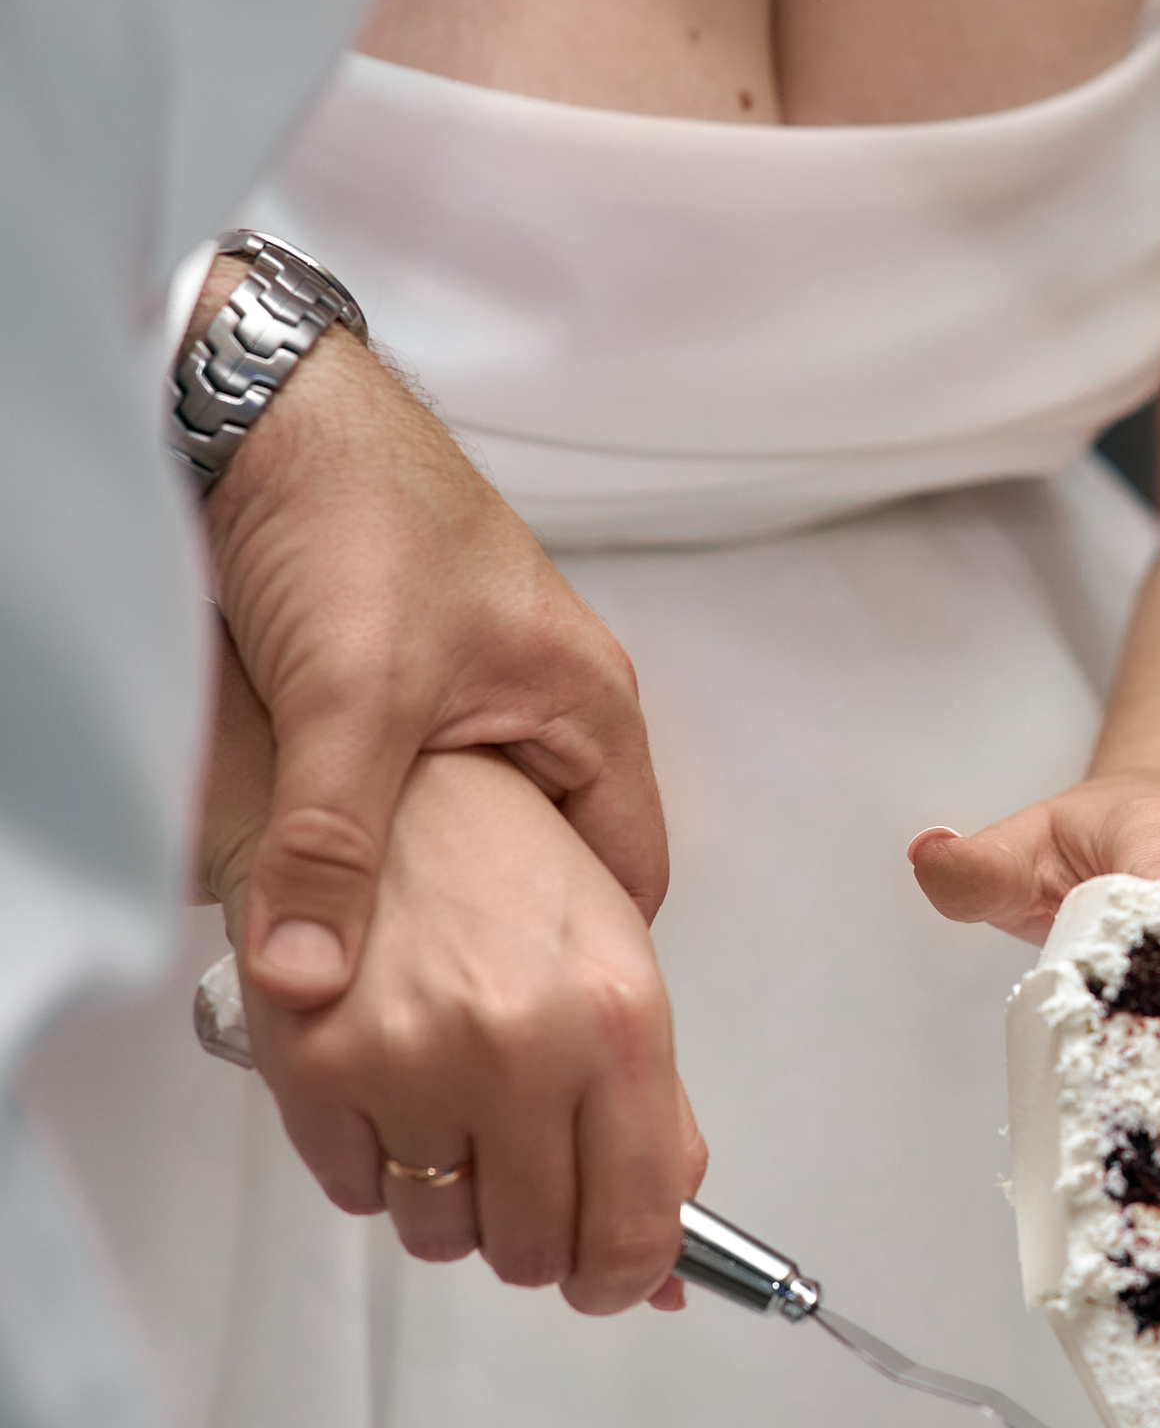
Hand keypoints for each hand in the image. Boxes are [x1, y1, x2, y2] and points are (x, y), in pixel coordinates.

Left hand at [196, 257, 666, 1011]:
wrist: (259, 402)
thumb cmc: (354, 508)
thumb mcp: (349, 699)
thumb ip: (330, 847)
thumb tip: (312, 980)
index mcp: (593, 707)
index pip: (631, 879)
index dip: (590, 959)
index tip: (534, 1024)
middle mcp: (552, 703)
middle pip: (561, 863)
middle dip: (509, 935)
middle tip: (449, 1005)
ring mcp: (481, 689)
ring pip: (488, 829)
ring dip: (441, 882)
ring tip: (387, 948)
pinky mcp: (408, 678)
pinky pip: (427, 790)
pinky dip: (389, 835)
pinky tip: (333, 869)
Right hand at [201, 645, 703, 1312]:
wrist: (394, 784)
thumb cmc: (517, 873)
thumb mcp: (624, 976)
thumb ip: (657, 1123)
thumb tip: (671, 1266)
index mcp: (619, 1021)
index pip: (639, 1227)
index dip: (627, 1278)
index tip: (616, 1279)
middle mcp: (519, 1046)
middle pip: (534, 1250)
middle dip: (540, 1238)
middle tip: (533, 1180)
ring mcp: (411, 1059)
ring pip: (440, 1236)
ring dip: (456, 1202)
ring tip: (463, 1113)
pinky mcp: (314, 1065)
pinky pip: (357, 1195)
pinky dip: (381, 1168)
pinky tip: (400, 1091)